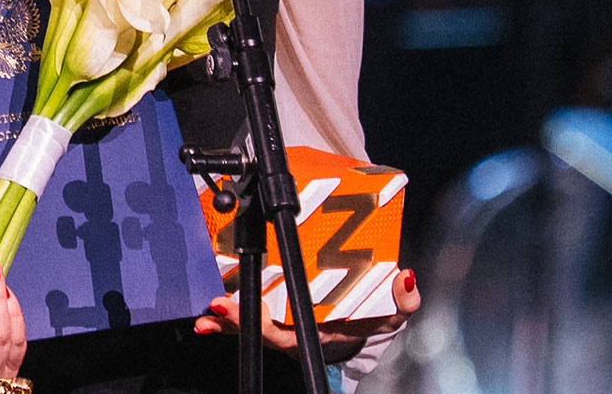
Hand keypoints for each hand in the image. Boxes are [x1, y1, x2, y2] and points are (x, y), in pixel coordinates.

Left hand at [192, 269, 419, 364]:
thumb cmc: (372, 320)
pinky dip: (232, 312)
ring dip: (227, 318)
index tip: (234, 307)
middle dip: (234, 318)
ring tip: (208, 309)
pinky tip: (213, 307)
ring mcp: (281, 323)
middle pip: (256, 327)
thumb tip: (404, 278)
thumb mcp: (393, 314)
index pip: (279, 330)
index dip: (255, 320)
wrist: (366, 329)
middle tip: (216, 306)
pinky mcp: (277, 312)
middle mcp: (291, 331)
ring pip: (249, 322)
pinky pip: (251, 312)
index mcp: (312, 333)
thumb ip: (402, 300)